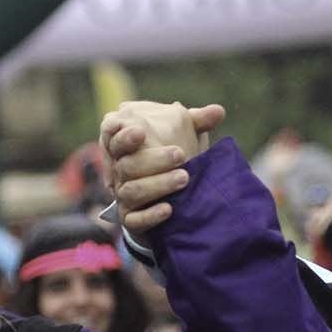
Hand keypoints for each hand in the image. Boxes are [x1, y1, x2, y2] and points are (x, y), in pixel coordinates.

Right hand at [100, 100, 224, 236]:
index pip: (112, 136)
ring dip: (158, 185)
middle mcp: (120, 171)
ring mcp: (123, 196)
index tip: (141, 132)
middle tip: (180, 154)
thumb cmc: (172, 159)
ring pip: (132, 191)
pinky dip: (151, 215)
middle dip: (152, 160)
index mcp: (126, 146)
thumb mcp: (182, 137)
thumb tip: (218, 111)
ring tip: (184, 178)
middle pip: (126, 165)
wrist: (168, 199)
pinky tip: (169, 209)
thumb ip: (196, 122)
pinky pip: (135, 220)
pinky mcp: (131, 220)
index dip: (123, 136)